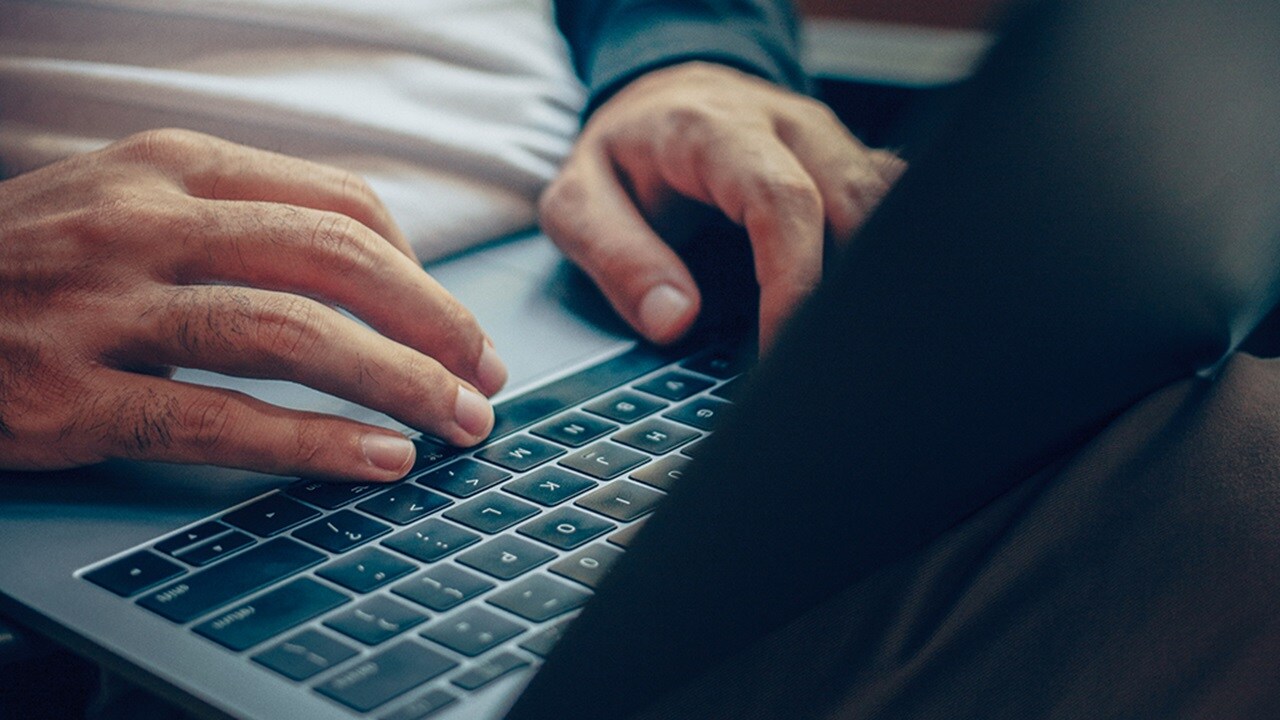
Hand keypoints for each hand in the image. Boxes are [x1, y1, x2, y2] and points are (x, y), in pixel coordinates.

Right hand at [0, 129, 506, 480]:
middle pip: (336, 260)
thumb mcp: (133, 203)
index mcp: (173, 166)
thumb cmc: (34, 263)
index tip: (458, 326)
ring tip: (456, 423)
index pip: (341, 203)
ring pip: (291, 332)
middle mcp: (144, 220)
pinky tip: (375, 460)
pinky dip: (313, 442)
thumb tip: (377, 275)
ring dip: (397, 381)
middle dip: (433, 325)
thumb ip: (241, 221)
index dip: (422, 271)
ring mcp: (101, 305)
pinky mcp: (67, 394)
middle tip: (485, 378)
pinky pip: (217, 420)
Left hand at [540, 62, 903, 348]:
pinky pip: (893, 204)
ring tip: (845, 344)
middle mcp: (786, 124)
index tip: (782, 346)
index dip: (794, 279)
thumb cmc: (623, 156)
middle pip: (858, 200)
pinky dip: (885, 258)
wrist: (657, 101)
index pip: (782, 200)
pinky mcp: (850, 162)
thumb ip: (617, 257)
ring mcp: (828, 140)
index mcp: (715, 129)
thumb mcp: (578, 202)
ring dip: (876, 274)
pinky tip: (859, 310)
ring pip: (889, 202)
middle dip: (848, 288)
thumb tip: (674, 319)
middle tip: (822, 361)